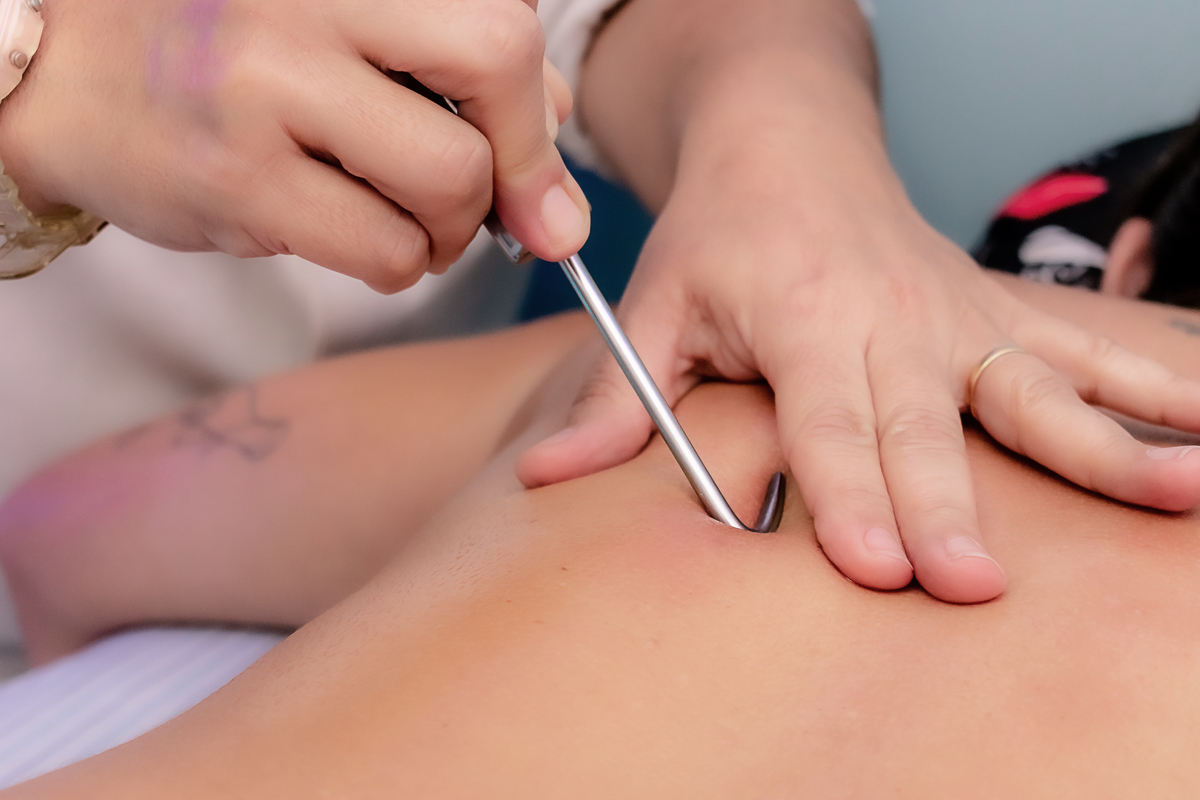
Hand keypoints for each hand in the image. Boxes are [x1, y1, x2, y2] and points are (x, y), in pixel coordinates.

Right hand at [0, 0, 587, 290]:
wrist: (60, 75)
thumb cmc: (225, 51)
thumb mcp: (341, 24)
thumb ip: (451, 61)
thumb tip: (556, 149)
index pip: (499, 21)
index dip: (538, 112)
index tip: (534, 170)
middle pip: (497, 65)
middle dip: (517, 161)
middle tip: (487, 201)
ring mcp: (268, 85)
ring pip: (452, 178)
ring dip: (451, 227)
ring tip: (403, 218)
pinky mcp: (239, 179)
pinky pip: (387, 252)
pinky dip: (398, 263)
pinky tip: (349, 234)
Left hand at [516, 97, 1199, 603]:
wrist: (790, 139)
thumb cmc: (720, 231)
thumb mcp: (654, 305)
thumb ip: (617, 398)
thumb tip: (549, 477)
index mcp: (803, 316)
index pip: (826, 420)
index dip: (848, 494)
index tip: (877, 566)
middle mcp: (892, 318)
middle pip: (925, 425)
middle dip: (951, 505)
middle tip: (976, 584)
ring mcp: (956, 316)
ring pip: (1035, 385)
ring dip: (1105, 445)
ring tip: (1176, 493)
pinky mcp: (994, 313)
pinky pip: (1085, 349)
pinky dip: (1152, 385)